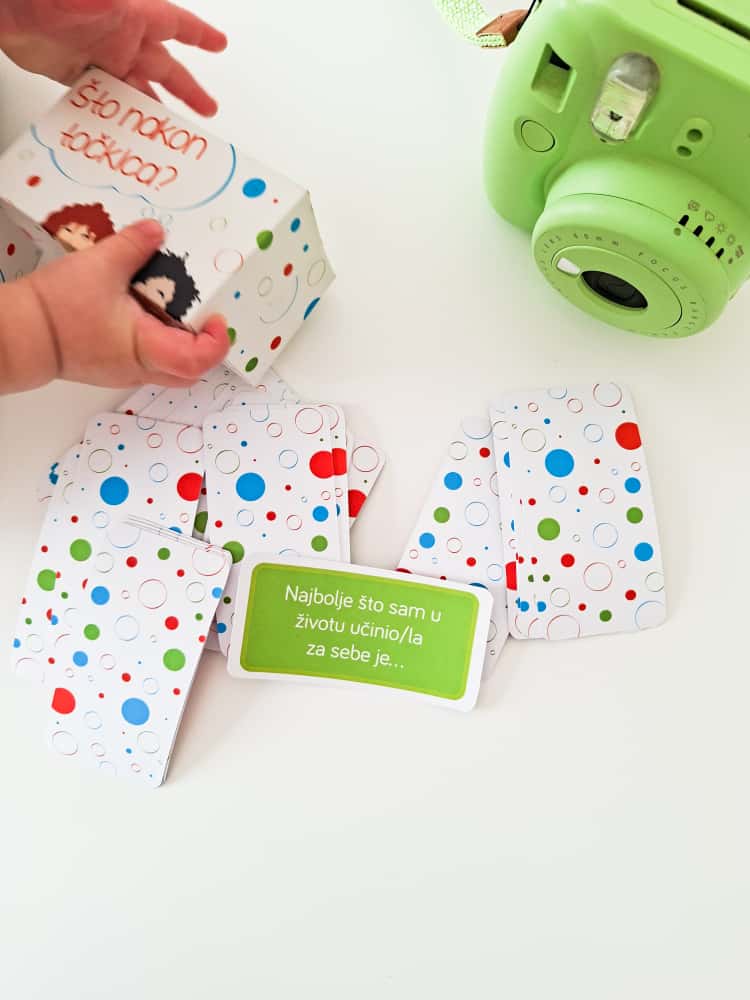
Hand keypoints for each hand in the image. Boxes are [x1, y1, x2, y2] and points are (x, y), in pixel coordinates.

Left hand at [0, 0, 225, 115]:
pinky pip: (103, 98)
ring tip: (168, 134)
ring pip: (135, 89)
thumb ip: (116, 6)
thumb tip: (137, 13)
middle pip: (163, 66)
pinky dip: (115, 115)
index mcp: (132, 15)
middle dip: (187, 89)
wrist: (5, 7)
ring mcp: (97, 55)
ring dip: (152, 111)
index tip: (219, 45)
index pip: (175, 24)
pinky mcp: (73, 72)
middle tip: (206, 110)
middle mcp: (119, 37)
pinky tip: (124, 132)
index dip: (199, 35)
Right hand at [5, 220, 229, 390]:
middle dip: (205, 345)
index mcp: (146, 349)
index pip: (197, 361)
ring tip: (179, 306)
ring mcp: (125, 371)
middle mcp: (139, 369)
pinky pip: (146, 358)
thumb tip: (156, 232)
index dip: (216, 342)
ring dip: (181, 341)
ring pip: (169, 367)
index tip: (218, 317)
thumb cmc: (57, 309)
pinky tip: (147, 309)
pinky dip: (157, 338)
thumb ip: (134, 246)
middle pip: (189, 371)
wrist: (19, 334)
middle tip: (207, 315)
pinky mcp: (111, 365)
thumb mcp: (100, 265)